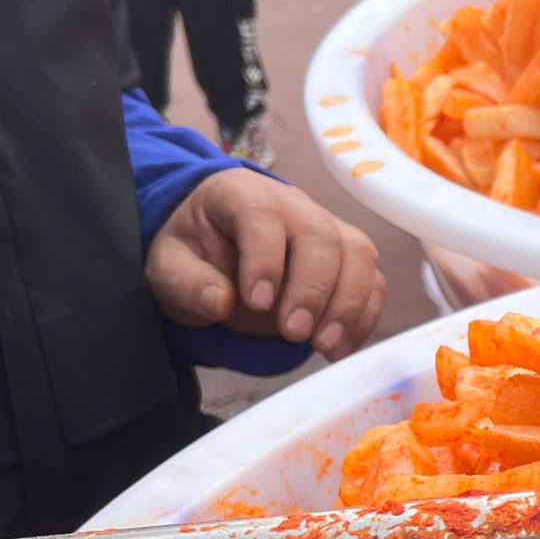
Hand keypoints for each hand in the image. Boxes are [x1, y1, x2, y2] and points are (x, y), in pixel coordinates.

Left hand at [147, 171, 385, 360]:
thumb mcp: (168, 268)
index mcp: (239, 193)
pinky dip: (363, 316)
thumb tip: (222, 302)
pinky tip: (340, 345)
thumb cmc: (193, 256)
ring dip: (348, 304)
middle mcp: (290, 203)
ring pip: (357, 253)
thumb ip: (187, 283)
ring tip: (324, 345)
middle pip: (320, 233)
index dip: (264, 257)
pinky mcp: (346, 257)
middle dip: (313, 288)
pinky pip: (371, 280)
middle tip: (295, 332)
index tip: (256, 302)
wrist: (215, 255)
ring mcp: (325, 227)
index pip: (260, 214)